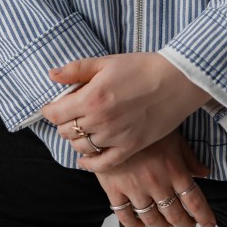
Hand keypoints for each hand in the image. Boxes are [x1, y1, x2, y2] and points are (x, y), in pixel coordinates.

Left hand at [41, 53, 211, 169]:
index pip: (56, 115)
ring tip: (82, 129)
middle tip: (70, 115)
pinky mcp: (130, 148)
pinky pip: (103, 164)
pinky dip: (90, 163)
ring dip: (77, 139)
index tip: (52, 107)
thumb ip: (76, 70)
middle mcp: (100, 121)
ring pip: (82, 148)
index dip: (50, 111)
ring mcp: (115, 137)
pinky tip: (86, 158)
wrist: (175, 80)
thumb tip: (52, 75)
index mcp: (91, 98)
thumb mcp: (106, 62)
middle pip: (67, 132)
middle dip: (64, 123)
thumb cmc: (141, 67)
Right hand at [96, 130, 215, 226]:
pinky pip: (125, 216)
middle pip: (174, 214)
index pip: (194, 202)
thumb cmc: (145, 121)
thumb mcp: (173, 135)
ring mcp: (135, 189)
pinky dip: (134, 225)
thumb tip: (203, 173)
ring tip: (166, 226)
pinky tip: (139, 225)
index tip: (208, 224)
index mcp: (174, 169)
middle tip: (188, 225)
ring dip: (161, 226)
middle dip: (184, 224)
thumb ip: (189, 157)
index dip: (204, 216)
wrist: (112, 118)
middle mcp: (156, 183)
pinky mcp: (115, 190)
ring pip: (152, 219)